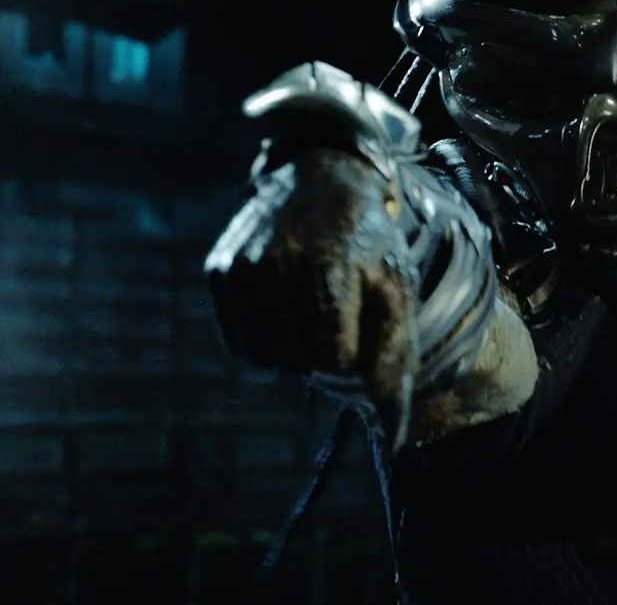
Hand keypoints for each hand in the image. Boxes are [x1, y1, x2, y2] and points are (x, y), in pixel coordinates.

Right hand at [206, 149, 418, 427]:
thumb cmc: (370, 244)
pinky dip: (268, 338)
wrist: (324, 175)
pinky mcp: (218, 271)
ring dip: (294, 350)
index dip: (354, 354)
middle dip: (323, 353)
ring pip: (265, 360)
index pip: (334, 359)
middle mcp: (275, 262)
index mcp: (327, 265)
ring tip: (312, 306)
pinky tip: (286, 305)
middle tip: (338, 312)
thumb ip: (396, 365)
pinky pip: (241, 344)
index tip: (361, 322)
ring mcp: (240, 266)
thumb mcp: (397, 291)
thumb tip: (393, 441)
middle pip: (299, 364)